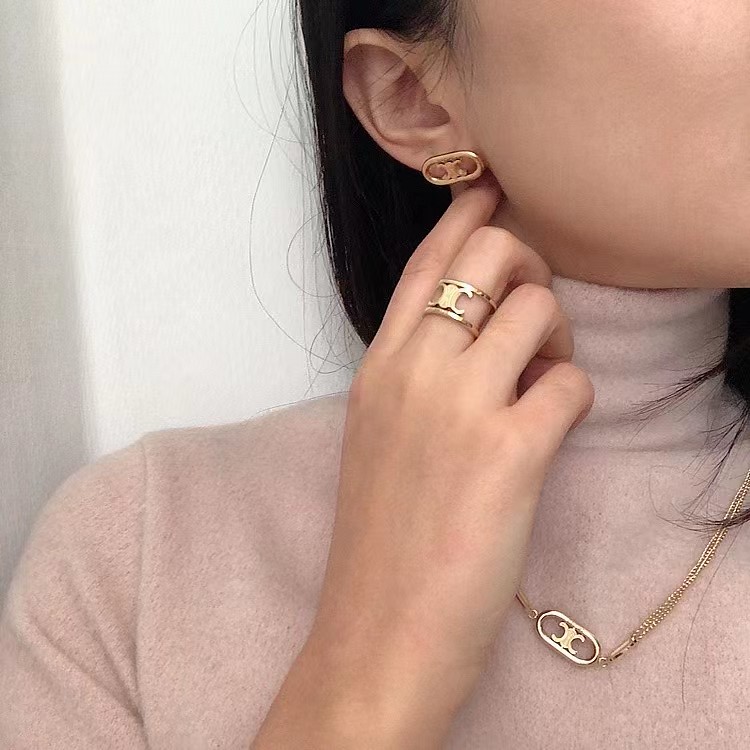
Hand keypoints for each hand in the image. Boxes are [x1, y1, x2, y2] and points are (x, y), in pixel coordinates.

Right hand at [253, 178, 594, 748]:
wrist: (378, 630)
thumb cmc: (379, 538)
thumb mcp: (378, 437)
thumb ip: (414, 376)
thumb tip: (478, 334)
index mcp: (377, 369)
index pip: (425, 266)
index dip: (465, 220)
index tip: (493, 197)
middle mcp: (413, 372)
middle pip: (488, 260)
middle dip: (527, 266)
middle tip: (534, 312)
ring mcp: (459, 408)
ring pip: (538, 308)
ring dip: (558, 334)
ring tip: (544, 377)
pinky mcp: (510, 453)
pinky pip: (570, 382)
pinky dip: (572, 395)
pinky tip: (551, 428)